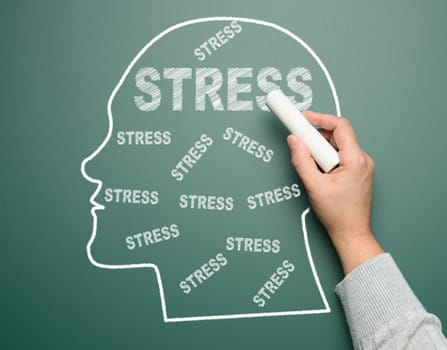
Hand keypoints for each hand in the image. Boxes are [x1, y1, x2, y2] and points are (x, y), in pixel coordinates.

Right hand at [287, 111, 382, 273]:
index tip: (302, 117)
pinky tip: (319, 172)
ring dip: (320, 150)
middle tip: (300, 143)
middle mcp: (362, 159)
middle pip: (337, 135)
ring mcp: (362, 166)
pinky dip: (326, 158)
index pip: (340, 126)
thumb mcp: (313, 186)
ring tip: (312, 167)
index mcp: (355, 160)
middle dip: (316, 137)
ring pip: (337, 146)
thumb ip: (301, 161)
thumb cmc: (337, 214)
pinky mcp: (357, 172)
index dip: (319, 118)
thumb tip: (294, 141)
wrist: (351, 233)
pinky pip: (340, 155)